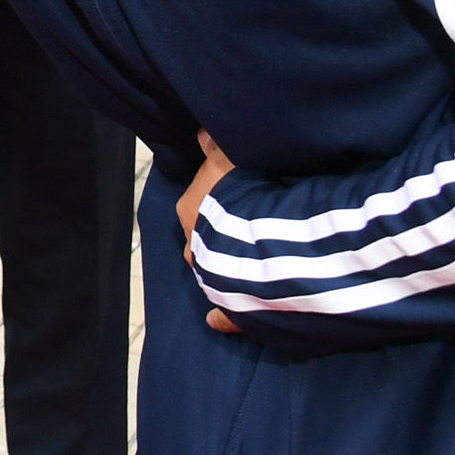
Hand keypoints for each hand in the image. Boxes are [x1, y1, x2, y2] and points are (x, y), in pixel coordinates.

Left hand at [174, 132, 240, 334]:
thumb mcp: (231, 159)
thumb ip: (216, 145)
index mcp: (192, 212)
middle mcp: (195, 248)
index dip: (215, 200)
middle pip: (200, 241)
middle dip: (217, 236)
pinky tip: (216, 321)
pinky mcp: (232, 309)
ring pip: (210, 274)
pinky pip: (226, 317)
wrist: (263, 244)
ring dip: (222, 269)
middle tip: (242, 231)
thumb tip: (201, 133)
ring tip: (245, 263)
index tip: (233, 197)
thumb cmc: (247, 194)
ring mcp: (212, 280)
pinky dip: (223, 319)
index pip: (196, 203)